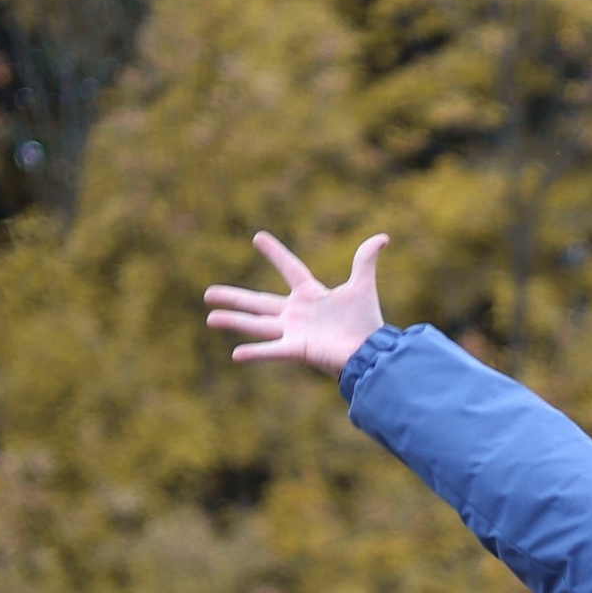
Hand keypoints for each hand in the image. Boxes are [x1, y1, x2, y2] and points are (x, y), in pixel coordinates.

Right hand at [203, 230, 390, 375]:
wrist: (371, 351)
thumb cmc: (366, 322)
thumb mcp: (362, 286)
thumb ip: (366, 260)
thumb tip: (383, 237)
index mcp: (310, 294)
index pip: (289, 268)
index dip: (275, 253)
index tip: (258, 237)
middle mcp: (296, 313)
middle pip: (258, 302)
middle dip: (233, 297)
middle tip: (209, 293)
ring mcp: (293, 332)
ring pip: (256, 324)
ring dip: (233, 321)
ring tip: (210, 317)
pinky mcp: (296, 349)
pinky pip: (272, 351)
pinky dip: (255, 353)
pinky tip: (236, 355)